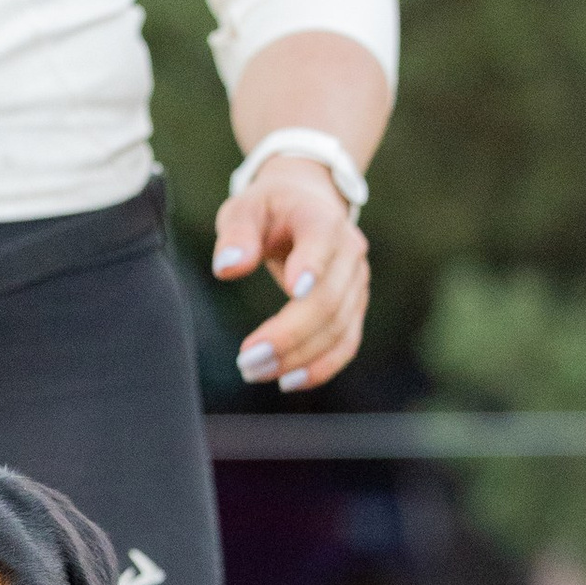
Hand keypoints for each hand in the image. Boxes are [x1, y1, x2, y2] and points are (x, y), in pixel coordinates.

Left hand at [213, 158, 369, 391]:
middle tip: (247, 360)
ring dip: (299, 357)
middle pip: (328, 300)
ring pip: (338, 328)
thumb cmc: (270, 208)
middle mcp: (349, 251)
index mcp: (321, 218)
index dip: (312, 266)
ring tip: (256, 372)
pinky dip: (321, 366)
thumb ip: (236, 234)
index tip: (292, 291)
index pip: (322, 241)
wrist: (307, 204)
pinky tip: (288, 380)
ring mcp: (357, 282)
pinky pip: (346, 343)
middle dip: (289, 334)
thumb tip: (228, 268)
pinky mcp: (355, 306)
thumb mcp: (245, 208)